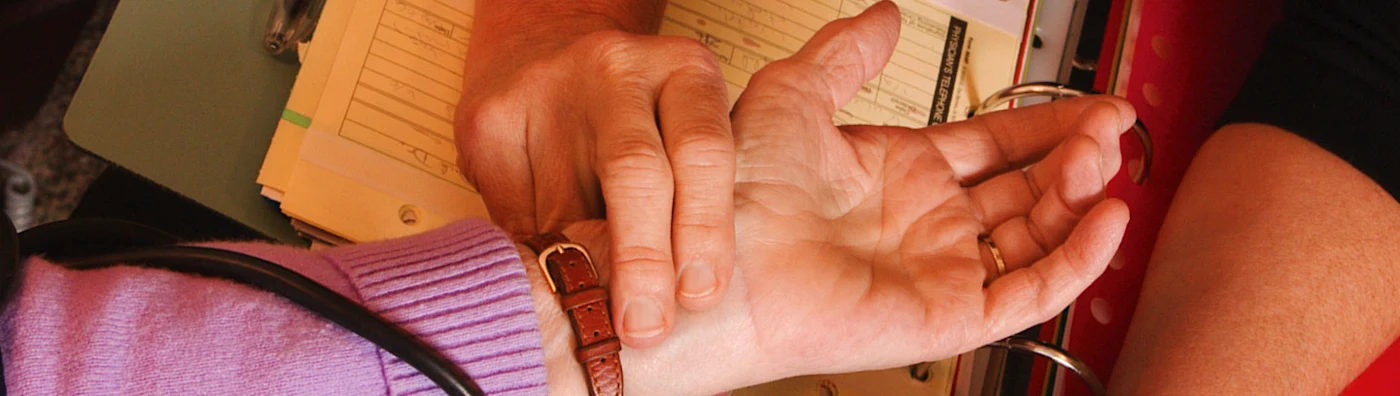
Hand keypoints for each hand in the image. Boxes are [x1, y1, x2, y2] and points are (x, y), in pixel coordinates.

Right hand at [455, 20, 735, 346]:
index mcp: (686, 72)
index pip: (703, 153)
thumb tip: (699, 293)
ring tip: (594, 319)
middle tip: (645, 326)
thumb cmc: (639, 118)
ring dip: (583, 274)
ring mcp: (546, 90)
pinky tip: (546, 283)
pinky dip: (534, 259)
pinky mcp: (488, 120)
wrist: (544, 55)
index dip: (705, 230)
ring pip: (565, 207)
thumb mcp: (687, 133)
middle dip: (643, 260)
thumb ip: (695, 196)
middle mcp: (618, 71)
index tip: (699, 294)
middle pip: (635, 172)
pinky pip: (513, 214)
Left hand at [527, 3, 1135, 393]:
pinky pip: (1029, 290)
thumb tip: (884, 12)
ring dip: (1079, 196)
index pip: (993, 147)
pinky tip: (1105, 216)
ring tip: (1104, 155)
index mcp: (897, 175)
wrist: (714, 256)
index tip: (1092, 104)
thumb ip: (846, 53)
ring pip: (1037, 234)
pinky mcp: (948, 314)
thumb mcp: (793, 95)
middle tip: (1112, 128)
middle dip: (1074, 156)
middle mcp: (924, 224)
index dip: (1046, 126)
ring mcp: (939, 269)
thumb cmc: (733, 190)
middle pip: (1026, 189)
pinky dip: (1076, 258)